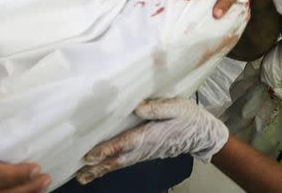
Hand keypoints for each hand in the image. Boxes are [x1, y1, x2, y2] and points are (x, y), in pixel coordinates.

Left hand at [76, 98, 227, 184]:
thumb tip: (137, 107)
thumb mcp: (176, 107)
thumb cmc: (188, 117)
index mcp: (151, 135)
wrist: (202, 133)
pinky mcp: (145, 154)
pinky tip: (100, 168)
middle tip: (79, 173)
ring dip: (101, 170)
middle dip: (98, 166)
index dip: (108, 149)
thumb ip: (157, 107)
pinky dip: (110, 166)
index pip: (126, 143)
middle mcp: (145, 148)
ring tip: (83, 176)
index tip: (91, 155)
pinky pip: (124, 162)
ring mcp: (145, 153)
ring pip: (120, 163)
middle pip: (118, 159)